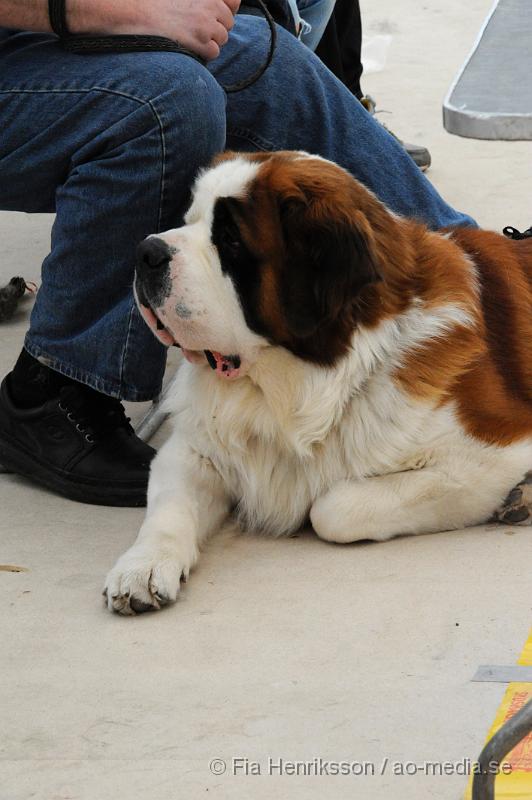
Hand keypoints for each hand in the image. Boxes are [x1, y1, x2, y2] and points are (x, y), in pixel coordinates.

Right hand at [109, 0, 241, 60]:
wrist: (141, 14)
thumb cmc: (159, 4)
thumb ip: (206, 0)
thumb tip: (233, 4)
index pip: (234, 1)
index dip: (225, 10)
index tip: (214, 16)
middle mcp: (211, 4)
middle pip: (228, 23)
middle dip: (216, 28)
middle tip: (195, 28)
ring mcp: (207, 23)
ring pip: (222, 38)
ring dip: (210, 41)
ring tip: (190, 37)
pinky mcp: (202, 40)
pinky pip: (214, 52)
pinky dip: (204, 53)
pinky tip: (190, 46)